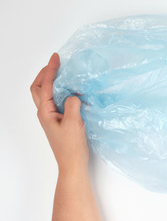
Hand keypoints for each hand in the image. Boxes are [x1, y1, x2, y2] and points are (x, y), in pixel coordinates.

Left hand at [30, 53, 88, 172]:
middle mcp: (45, 113)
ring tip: (61, 73)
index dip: (51, 70)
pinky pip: (55, 100)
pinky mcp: (59, 120)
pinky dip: (59, 90)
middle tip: (55, 63)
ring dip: (50, 81)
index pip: (46, 86)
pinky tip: (70, 90)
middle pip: (38, 88)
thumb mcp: (73, 123)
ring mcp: (51, 117)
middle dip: (45, 73)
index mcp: (46, 112)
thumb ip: (72, 105)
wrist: (72, 163)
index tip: (56, 57)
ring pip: (46, 94)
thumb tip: (74, 94)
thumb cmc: (71, 146)